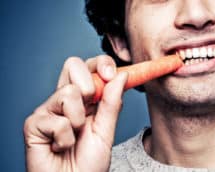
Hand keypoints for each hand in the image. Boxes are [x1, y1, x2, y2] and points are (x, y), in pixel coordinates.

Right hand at [24, 55, 127, 171]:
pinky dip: (65, 140)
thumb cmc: (88, 162)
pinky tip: (59, 147)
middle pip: (73, 64)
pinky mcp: (34, 124)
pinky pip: (57, 121)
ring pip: (68, 93)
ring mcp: (48, 110)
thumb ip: (112, 103)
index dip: (101, 63)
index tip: (111, 73)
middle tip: (91, 108)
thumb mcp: (106, 130)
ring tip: (73, 138)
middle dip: (89, 86)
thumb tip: (122, 75)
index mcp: (83, 99)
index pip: (89, 66)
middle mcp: (64, 99)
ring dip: (79, 122)